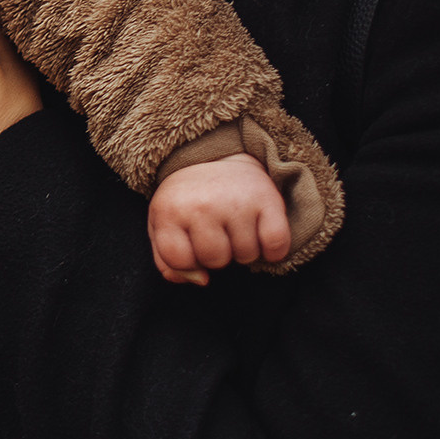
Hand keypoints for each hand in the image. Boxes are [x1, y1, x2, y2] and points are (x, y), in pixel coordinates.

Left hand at [147, 154, 291, 284]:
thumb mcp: (164, 224)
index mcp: (169, 211)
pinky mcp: (267, 199)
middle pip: (216, 260)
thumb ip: (168, 260)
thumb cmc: (188, 201)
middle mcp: (201, 204)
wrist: (217, 158)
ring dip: (244, 249)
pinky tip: (260, 233)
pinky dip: (273, 249)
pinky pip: (276, 246)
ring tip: (235, 225)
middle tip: (217, 231)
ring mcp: (235, 201)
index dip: (188, 262)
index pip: (178, 261)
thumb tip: (199, 281)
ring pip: (246, 256)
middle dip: (217, 254)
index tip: (191, 245)